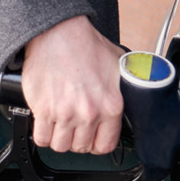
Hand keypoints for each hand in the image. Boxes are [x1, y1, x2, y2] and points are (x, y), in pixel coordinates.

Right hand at [19, 15, 124, 153]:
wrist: (57, 32)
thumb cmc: (85, 45)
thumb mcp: (119, 65)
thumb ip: (128, 87)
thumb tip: (138, 93)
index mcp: (111, 106)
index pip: (105, 145)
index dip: (95, 143)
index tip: (90, 138)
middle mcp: (89, 112)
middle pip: (81, 147)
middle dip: (75, 139)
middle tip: (71, 126)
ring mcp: (65, 112)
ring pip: (60, 146)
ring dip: (58, 138)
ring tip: (58, 125)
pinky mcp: (43, 109)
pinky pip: (41, 138)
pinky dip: (41, 134)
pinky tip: (45, 122)